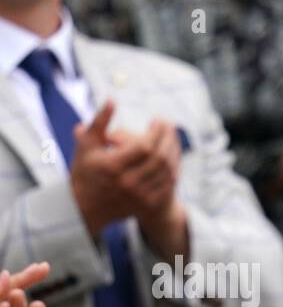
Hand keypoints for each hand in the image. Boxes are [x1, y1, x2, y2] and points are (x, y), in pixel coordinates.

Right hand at [70, 104, 186, 239]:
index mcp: (113, 166)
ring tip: (172, 137)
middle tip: (169, 125)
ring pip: (167, 171)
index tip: (158, 120)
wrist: (86, 206)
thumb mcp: (86, 144)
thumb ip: (99, 122)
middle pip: (160, 158)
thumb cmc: (85, 169)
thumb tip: (112, 100)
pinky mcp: (148, 204)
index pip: (144, 147)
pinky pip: (168, 183)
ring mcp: (140, 196)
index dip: (156, 132)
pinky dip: (173, 167)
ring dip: (174, 151)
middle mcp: (128, 183)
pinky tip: (172, 154)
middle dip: (168, 139)